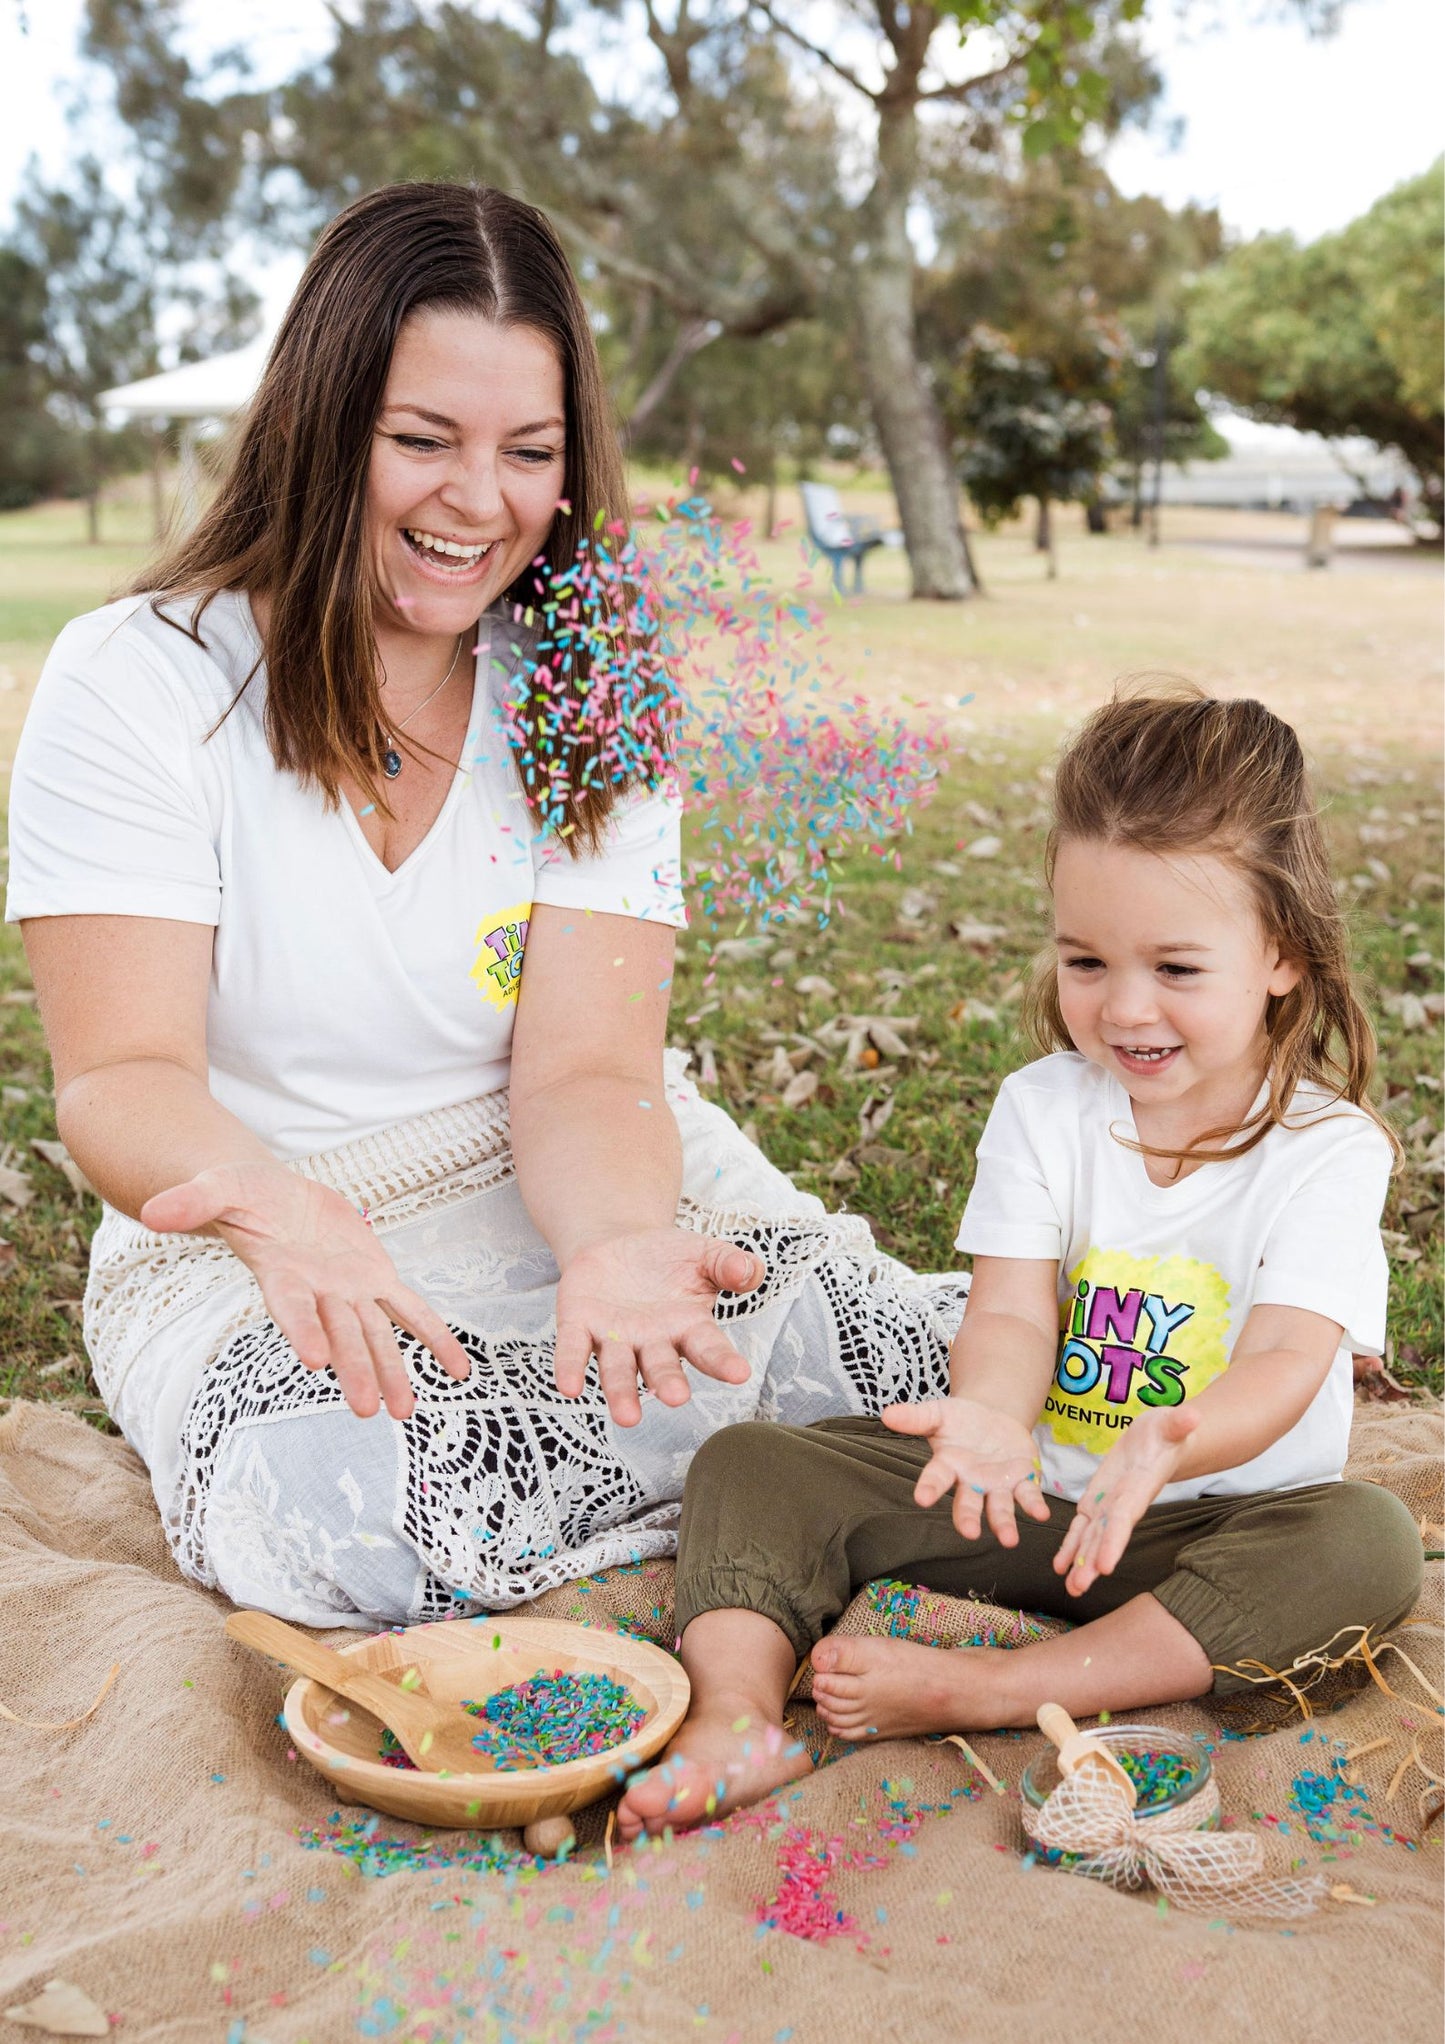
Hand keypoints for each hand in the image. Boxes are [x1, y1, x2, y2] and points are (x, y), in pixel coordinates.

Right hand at [140, 1162, 469, 1421]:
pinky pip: (413, 1311)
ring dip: (394, 1371)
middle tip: (365, 1409)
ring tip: (406, 1411)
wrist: (275, 1198)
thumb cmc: (243, 1196)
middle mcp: (318, 1294)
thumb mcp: (218, 1187)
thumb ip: (192, 1201)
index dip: (302, 1330)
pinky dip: (436, 1338)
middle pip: (339, 1334)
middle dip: (353, 1369)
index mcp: (281, 1277)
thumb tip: (152, 1212)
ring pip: (378, 1335)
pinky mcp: (377, 1279)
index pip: (291, 1309)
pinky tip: (460, 1370)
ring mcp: (350, 1291)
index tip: (313, 1359)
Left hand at [553, 1226, 764, 1425]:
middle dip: (667, 1381)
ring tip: (627, 1417)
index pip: (709, 1347)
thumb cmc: (669, 1258)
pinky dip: (570, 1368)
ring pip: (618, 1369)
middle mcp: (652, 1342)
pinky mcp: (578, 1326)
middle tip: (676, 1398)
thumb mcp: (704, 1254)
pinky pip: (574, 1350)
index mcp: (688, 1327)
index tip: (740, 1374)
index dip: (723, 1361)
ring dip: (621, 1392)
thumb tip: (749, 1272)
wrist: (617, 1244)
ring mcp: (615, 1338)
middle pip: (661, 1366)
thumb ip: (728, 1263)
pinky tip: (569, 1387)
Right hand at [881, 1397, 1049, 1544]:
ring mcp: (997, 1485)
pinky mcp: (1022, 1481)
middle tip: (970, 1532)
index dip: (929, 1488)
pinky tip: (1042, 1514)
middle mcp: (971, 1483)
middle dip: (969, 1519)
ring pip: (999, 1508)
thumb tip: (887, 1414)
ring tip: (1009, 1540)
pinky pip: (1028, 1496)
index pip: (936, 1478)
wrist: (992, 1419)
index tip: (921, 1498)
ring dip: (1003, 1524)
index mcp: (948, 1466)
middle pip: (968, 1504)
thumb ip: (916, 1417)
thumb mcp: (939, 1413)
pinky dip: (1034, 1505)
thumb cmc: (960, 1420)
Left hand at [1053, 1407, 1199, 1594]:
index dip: (1113, 1541)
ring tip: (1070, 1588)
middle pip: (1105, 1537)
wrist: (1161, 1440)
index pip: (1123, 1519)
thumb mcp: (1172, 1423)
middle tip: (1078, 1587)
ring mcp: (1109, 1505)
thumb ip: (1180, 1423)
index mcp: (1137, 1489)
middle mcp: (1123, 1504)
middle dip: (1092, 1562)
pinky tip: (1060, 1566)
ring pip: (1091, 1538)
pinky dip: (1071, 1546)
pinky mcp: (1097, 1501)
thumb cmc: (1168, 1432)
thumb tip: (1194, 1415)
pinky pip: (1081, 1527)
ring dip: (1079, 1562)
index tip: (1104, 1567)